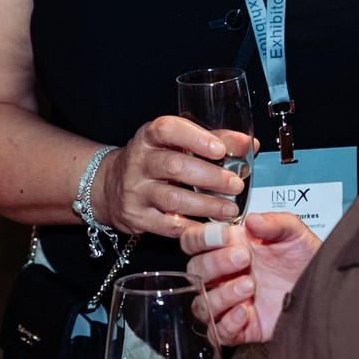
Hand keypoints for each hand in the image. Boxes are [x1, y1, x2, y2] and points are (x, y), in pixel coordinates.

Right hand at [91, 116, 250, 237]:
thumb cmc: (153, 161)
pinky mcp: (136, 217)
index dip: (195, 138)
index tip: (220, 149)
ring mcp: (135, 190)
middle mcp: (138, 161)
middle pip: (174, 166)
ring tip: (230, 209)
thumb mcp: (175, 144)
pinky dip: (193, 227)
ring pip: (173, 199)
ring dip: (206, 205)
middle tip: (235, 184)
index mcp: (149, 137)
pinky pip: (168, 225)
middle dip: (210, 176)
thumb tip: (248, 144)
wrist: (110, 186)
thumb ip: (212, 140)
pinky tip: (212, 228)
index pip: (168, 129)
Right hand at [179, 212, 320, 344]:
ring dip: (221, 295)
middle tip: (244, 257)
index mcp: (229, 247)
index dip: (201, 238)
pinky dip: (227, 324)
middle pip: (195, 272)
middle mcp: (225, 275)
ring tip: (250, 285)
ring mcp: (231, 302)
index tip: (224, 236)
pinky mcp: (242, 328)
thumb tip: (253, 221)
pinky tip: (245, 311)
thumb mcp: (295, 233)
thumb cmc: (304, 259)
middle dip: (216, 263)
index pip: (194, 241)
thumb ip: (275, 222)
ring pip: (201, 304)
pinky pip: (218, 333)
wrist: (324, 287)